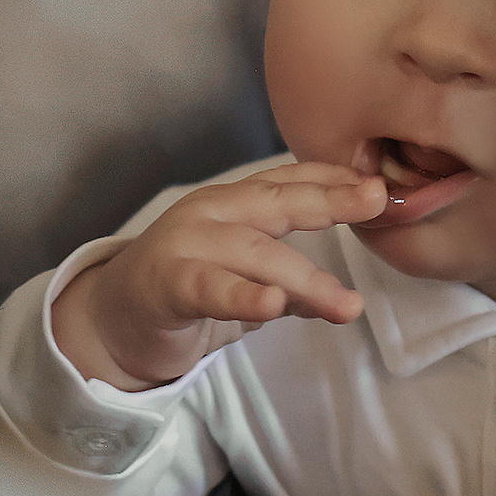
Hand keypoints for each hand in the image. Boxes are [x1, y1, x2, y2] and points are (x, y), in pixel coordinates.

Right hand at [52, 163, 386, 391]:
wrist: (115, 317)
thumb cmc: (188, 290)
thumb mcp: (249, 283)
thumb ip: (291, 286)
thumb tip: (346, 299)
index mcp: (234, 202)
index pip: (289, 180)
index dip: (334, 178)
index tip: (380, 183)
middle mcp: (212, 211)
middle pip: (278, 201)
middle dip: (330, 200)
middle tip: (378, 199)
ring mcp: (187, 243)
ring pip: (255, 253)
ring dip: (304, 278)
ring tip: (346, 304)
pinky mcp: (168, 283)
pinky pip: (212, 289)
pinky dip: (244, 297)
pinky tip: (272, 306)